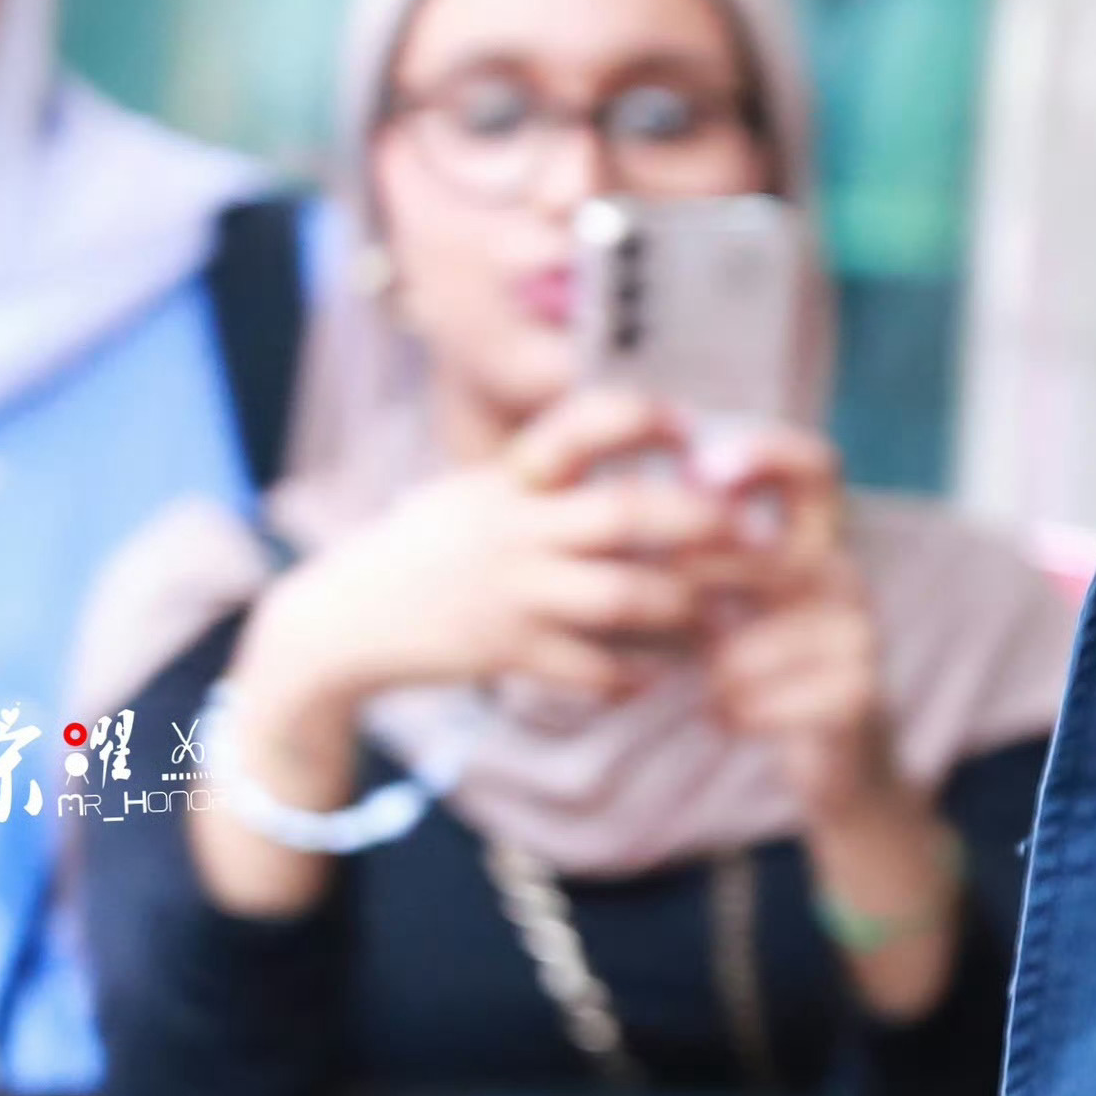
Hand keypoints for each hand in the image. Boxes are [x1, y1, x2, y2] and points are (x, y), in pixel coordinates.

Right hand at [249, 385, 739, 728]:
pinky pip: (592, 668)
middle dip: (698, 524)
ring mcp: (510, 593)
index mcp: (510, 479)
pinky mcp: (506, 653)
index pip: (581, 427)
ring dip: (683, 611)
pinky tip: (660, 674)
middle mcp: (513, 528)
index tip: (689, 427)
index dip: (642, 421)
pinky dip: (635, 674)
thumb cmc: (426, 550)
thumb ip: (543, 476)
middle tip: (752, 533)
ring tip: (718, 617)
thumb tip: (626, 441)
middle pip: (624, 516)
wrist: (342, 620)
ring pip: (622, 598)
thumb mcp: (473, 493)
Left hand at [690, 426, 962, 1016]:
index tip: (706, 466)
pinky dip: (731, 713)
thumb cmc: (769, 673)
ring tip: (715, 683)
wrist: (840, 765)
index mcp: (820, 542)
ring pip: (744, 644)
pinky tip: (731, 719)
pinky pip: (757, 699)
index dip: (767, 450)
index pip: (815, 467)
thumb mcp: (737, 602)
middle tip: (677, 621)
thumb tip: (628, 498)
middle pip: (755, 555)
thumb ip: (701, 552)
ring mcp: (859, 636)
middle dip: (695, 587)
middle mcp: (847, 576)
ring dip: (713, 670)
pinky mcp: (856, 696)